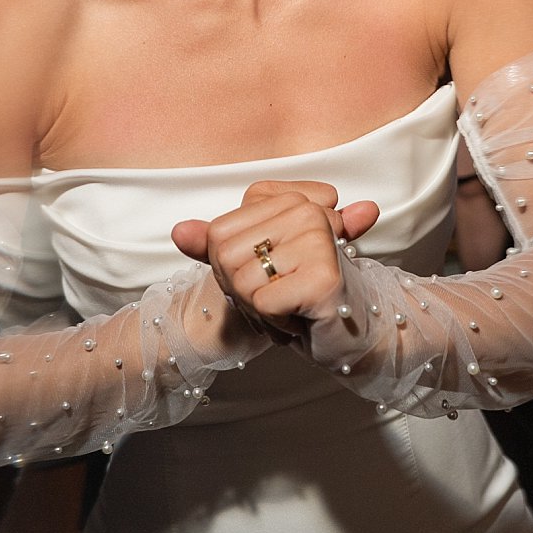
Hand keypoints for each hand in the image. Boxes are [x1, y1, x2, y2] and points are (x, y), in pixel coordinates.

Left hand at [172, 180, 380, 333]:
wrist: (353, 332)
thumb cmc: (299, 294)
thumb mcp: (251, 263)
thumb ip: (213, 244)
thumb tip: (179, 231)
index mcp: (288, 199)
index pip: (217, 233)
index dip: (230, 266)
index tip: (267, 274)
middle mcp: (305, 211)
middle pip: (226, 257)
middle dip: (243, 290)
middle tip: (280, 296)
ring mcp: (318, 241)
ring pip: (242, 282)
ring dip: (260, 310)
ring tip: (291, 307)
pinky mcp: (322, 277)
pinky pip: (263, 303)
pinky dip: (276, 323)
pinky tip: (301, 319)